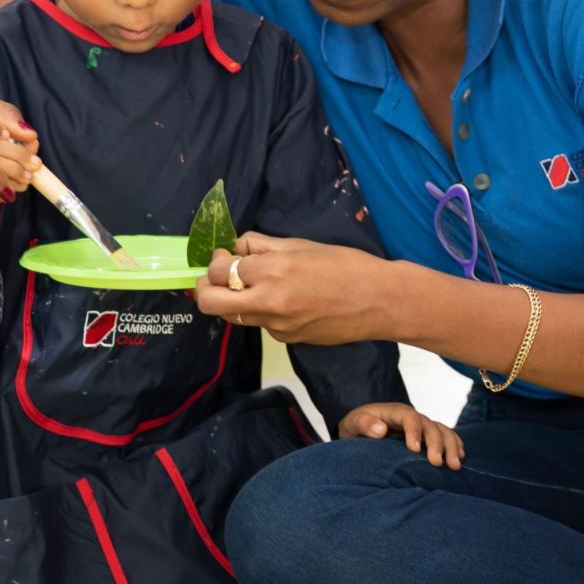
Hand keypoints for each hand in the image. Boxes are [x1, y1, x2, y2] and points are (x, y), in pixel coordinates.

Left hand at [194, 233, 397, 345]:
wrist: (380, 302)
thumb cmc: (347, 265)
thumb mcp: (301, 244)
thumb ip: (262, 245)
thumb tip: (236, 248)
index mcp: (272, 271)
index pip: (219, 270)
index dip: (216, 262)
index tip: (224, 255)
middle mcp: (268, 302)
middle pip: (209, 302)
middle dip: (204, 287)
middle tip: (216, 276)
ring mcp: (275, 326)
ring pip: (233, 315)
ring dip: (234, 300)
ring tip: (257, 285)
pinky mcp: (286, 339)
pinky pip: (261, 323)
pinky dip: (263, 311)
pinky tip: (289, 301)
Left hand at [339, 403, 464, 468]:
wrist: (359, 429)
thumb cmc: (355, 427)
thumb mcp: (352, 424)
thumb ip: (364, 424)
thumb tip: (381, 429)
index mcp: (395, 412)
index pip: (409, 417)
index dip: (414, 431)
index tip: (414, 450)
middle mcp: (412, 417)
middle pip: (430, 425)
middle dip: (437, 443)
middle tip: (438, 463)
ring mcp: (421, 426)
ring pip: (442, 431)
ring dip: (451, 446)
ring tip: (455, 465)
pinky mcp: (427, 435)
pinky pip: (446, 436)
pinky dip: (455, 444)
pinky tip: (461, 457)